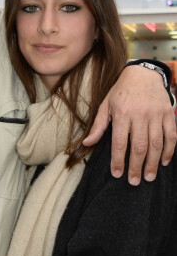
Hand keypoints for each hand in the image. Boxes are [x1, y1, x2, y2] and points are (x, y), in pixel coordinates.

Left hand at [83, 65, 175, 184]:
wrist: (143, 74)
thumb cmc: (121, 92)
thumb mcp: (105, 105)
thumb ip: (98, 126)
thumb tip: (86, 143)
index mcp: (121, 114)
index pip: (119, 142)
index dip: (118, 160)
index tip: (117, 174)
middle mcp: (139, 115)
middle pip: (139, 146)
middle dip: (136, 166)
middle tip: (134, 181)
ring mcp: (156, 115)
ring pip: (156, 144)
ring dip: (153, 163)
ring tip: (149, 177)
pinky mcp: (168, 114)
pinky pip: (171, 136)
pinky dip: (169, 150)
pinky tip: (163, 161)